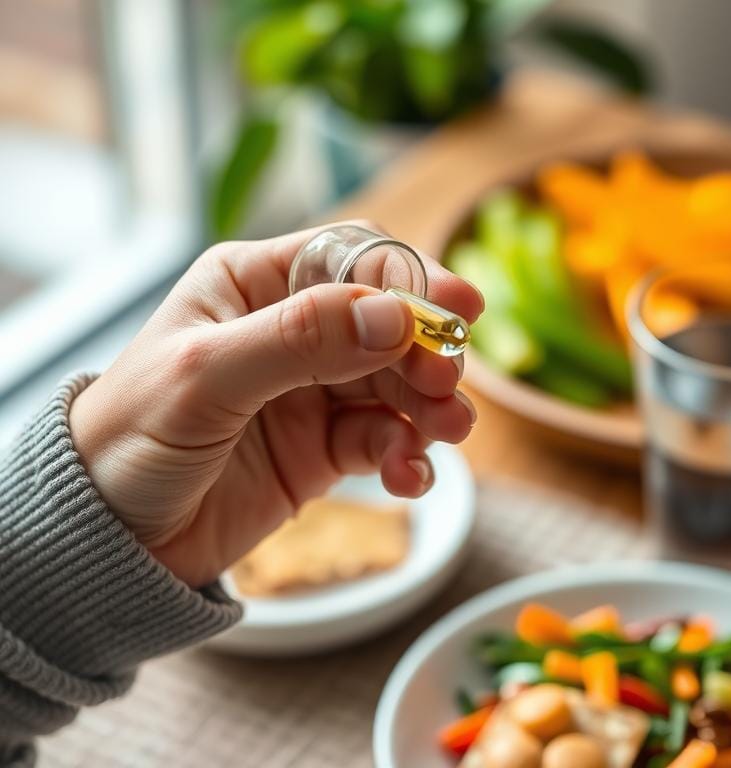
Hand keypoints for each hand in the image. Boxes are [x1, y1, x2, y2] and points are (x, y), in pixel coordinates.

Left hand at [69, 223, 482, 586]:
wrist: (108, 542)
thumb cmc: (127, 439)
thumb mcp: (205, 376)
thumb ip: (299, 339)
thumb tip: (395, 316)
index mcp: (253, 285)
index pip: (352, 260)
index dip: (411, 281)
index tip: (458, 312)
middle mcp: (291, 330)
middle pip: (390, 325)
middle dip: (426, 354)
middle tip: (446, 390)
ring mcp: (312, 391)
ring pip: (398, 384)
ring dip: (430, 407)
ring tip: (445, 434)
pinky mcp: (324, 448)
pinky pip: (385, 440)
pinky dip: (407, 456)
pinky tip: (409, 476)